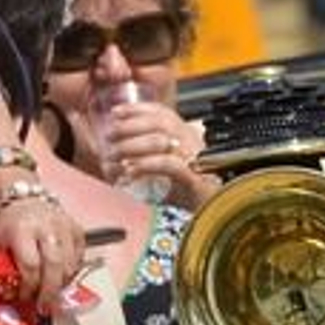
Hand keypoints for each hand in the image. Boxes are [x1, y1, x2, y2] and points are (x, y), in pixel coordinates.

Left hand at [0, 187, 83, 313]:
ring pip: (70, 264)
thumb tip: (1, 292)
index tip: (24, 297)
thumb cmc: (10, 224)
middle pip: (54, 265)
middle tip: (44, 307)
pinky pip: (80, 257)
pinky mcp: (76, 228)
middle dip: (49, 291)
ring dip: (61, 284)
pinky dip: (72, 271)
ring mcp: (64, 226)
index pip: (31, 265)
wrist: (25, 199)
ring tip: (51, 294)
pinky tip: (60, 276)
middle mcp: (46, 226)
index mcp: (22, 229)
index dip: (29, 286)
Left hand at [101, 104, 220, 210]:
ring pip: (162, 141)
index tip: (115, 112)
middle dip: (129, 126)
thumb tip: (114, 152)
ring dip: (132, 146)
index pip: (162, 112)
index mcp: (186, 136)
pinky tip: (130, 172)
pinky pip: (169, 165)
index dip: (137, 109)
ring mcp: (196, 160)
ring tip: (115, 157)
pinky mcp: (196, 179)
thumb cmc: (189, 193)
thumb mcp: (165, 170)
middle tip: (108, 137)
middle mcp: (193, 143)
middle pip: (159, 122)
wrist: (215, 214)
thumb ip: (146, 159)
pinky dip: (146, 165)